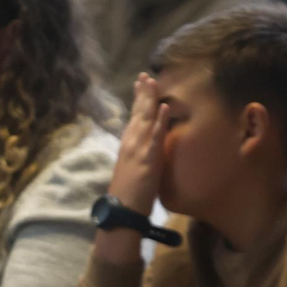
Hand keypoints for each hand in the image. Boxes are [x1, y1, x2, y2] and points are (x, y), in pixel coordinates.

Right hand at [108, 73, 167, 217]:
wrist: (122, 211)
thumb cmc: (129, 195)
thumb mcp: (134, 169)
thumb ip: (140, 155)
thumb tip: (147, 146)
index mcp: (128, 145)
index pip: (134, 117)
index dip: (139, 100)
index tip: (141, 84)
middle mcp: (131, 143)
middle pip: (138, 114)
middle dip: (143, 94)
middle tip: (146, 75)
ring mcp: (138, 150)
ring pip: (145, 120)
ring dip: (149, 100)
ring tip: (153, 82)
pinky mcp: (147, 159)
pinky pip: (155, 137)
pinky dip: (160, 121)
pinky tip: (164, 107)